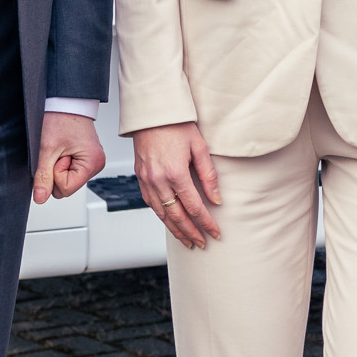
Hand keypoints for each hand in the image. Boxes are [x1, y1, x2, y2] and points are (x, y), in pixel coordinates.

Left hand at [33, 111, 107, 203]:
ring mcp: (92, 162)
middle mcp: (97, 164)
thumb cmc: (61, 118)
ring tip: (61, 148)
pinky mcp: (86, 159)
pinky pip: (70, 172)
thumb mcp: (47, 149)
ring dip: (58, 166)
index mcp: (93, 163)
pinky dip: (62, 162)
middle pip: (67, 187)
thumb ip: (43, 176)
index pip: (66, 189)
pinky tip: (64, 149)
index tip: (57, 156)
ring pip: (67, 180)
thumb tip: (40, 198)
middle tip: (58, 151)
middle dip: (56, 172)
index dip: (55, 175)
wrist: (66, 102)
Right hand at [133, 122, 221, 248]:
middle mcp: (158, 179)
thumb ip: (208, 175)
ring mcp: (146, 179)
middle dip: (190, 232)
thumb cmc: (177, 125)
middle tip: (201, 243)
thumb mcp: (199, 147)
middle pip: (176, 215)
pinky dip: (161, 216)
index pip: (194, 206)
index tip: (215, 233)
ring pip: (160, 213)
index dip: (206, 222)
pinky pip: (150, 203)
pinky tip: (169, 222)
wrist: (153, 112)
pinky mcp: (140, 177)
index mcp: (175, 172)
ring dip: (174, 229)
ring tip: (187, 240)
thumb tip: (217, 199)